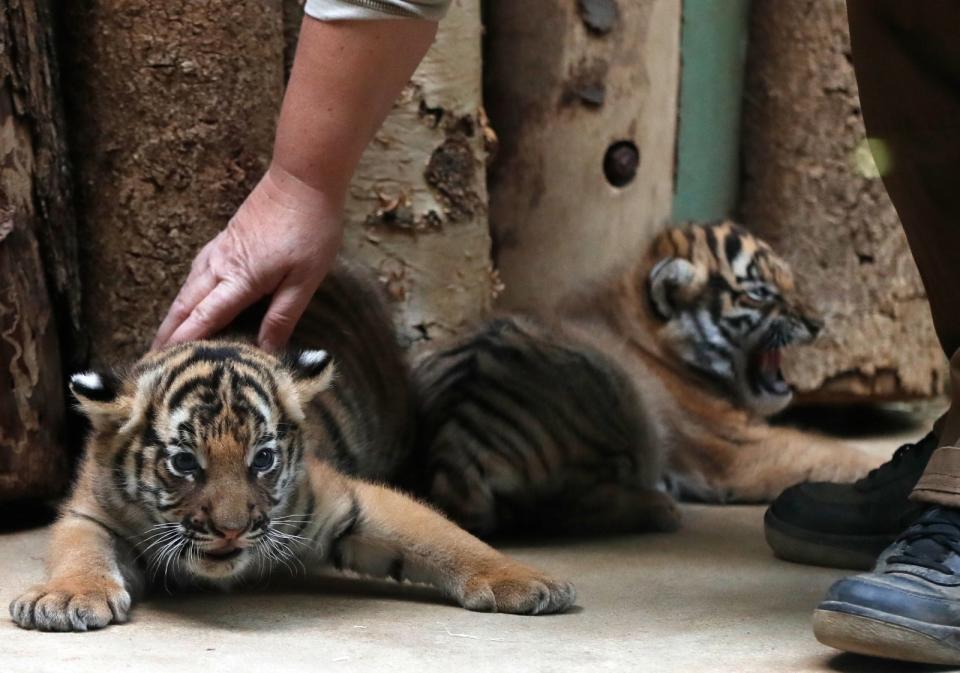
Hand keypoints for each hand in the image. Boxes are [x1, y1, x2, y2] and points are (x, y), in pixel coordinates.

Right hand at [152, 165, 342, 351]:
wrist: (302, 179)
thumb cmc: (310, 231)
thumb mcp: (305, 281)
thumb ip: (282, 317)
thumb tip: (266, 352)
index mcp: (239, 279)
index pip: (203, 318)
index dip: (182, 343)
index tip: (162, 364)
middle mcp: (220, 265)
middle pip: (185, 305)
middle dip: (167, 333)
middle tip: (152, 360)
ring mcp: (219, 250)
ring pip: (187, 288)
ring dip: (174, 314)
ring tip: (164, 338)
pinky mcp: (224, 239)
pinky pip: (196, 272)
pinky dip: (187, 293)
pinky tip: (190, 299)